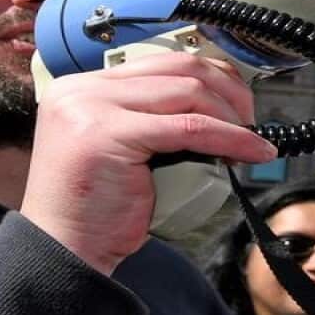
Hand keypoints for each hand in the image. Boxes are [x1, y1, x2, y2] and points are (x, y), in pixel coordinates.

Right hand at [20, 52, 276, 275]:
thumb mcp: (119, 148)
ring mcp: (90, 106)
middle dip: (226, 89)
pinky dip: (228, 138)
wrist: (64, 252)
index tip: (236, 100)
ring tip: (250, 140)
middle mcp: (81, 88)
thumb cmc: (95, 212)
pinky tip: (248, 151)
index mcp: (81, 86)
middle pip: (176, 67)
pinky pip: (187, 128)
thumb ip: (146, 119)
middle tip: (250, 119)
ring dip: (231, 115)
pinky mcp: (107, 133)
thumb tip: (212, 104)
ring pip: (187, 92)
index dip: (208, 76)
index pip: (159, 62)